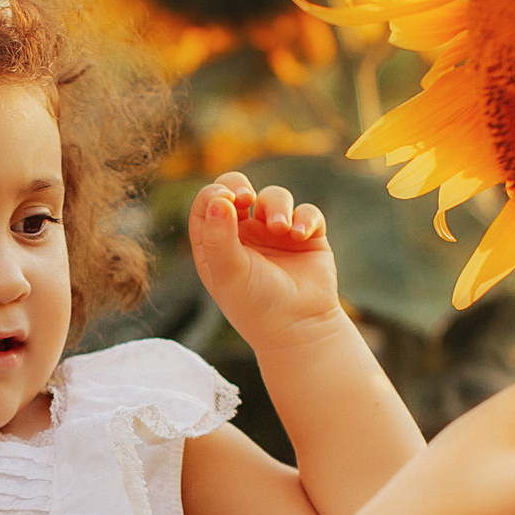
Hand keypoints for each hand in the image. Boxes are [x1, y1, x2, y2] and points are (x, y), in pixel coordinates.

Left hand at [189, 172, 344, 353]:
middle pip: (236, 189)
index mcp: (216, 243)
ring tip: (282, 229)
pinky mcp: (306, 236)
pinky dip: (305, 217)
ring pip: (273, 197)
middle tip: (245, 198)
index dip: (214, 194)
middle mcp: (244, 235)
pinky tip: (301, 235)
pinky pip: (306, 212)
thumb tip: (218, 198)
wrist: (300, 329)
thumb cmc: (256, 306)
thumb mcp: (229, 274)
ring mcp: (275, 233)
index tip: (226, 200)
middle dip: (239, 186)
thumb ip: (219, 237)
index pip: (207, 205)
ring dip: (278, 206)